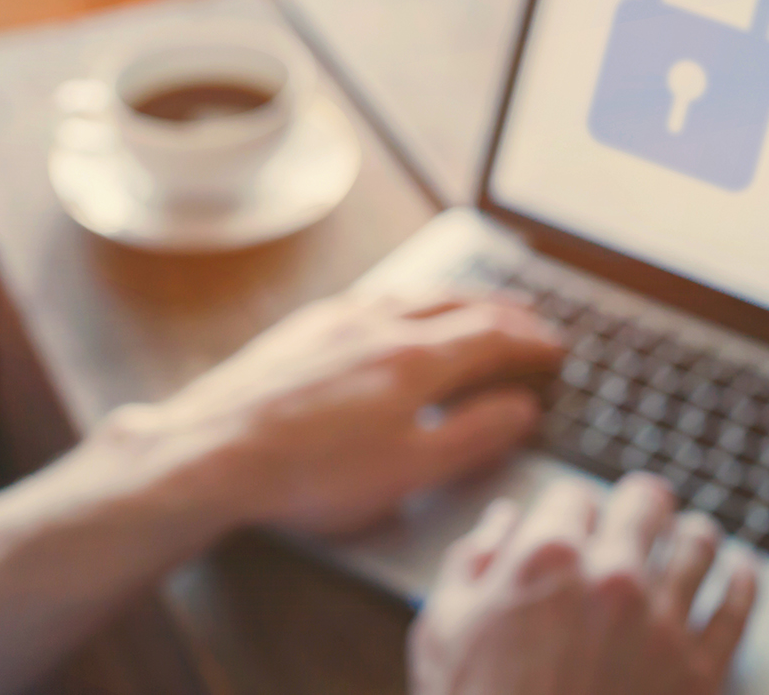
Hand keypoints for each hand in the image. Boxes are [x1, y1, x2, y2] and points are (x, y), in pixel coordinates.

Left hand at [108, 292, 563, 536]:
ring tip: (474, 306)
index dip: (531, 342)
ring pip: (413, 295)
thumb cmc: (310, 473)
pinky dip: (408, 301)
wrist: (212, 451)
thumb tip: (520, 409)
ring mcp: (337, 319)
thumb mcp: (408, 471)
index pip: (492, 336)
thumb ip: (472, 437)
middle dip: (501, 310)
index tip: (555, 349)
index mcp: (415, 358)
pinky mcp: (302, 328)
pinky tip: (398, 313)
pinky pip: (373, 298)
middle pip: (457, 304)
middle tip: (530, 318)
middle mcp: (380, 323)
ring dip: (456, 298)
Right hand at [410, 473, 758, 694]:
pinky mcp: (700, 671)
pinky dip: (743, 579)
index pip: (575, 493)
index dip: (570, 508)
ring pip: (700, 542)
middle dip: (638, 505)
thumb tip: (501, 523)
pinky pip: (739, 607)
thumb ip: (471, 562)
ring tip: (689, 537)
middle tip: (639, 515)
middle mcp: (612, 578)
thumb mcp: (443, 629)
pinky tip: (739, 568)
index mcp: (546, 558)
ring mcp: (663, 623)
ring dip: (690, 535)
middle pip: (648, 500)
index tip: (573, 524)